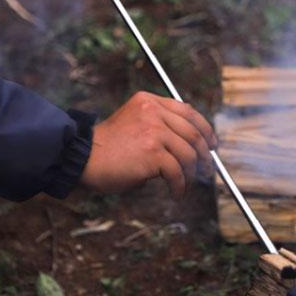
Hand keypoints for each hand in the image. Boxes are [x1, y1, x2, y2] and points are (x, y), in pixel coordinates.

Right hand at [81, 92, 217, 199]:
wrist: (83, 158)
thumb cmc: (107, 147)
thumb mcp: (133, 122)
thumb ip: (158, 124)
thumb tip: (192, 143)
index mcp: (149, 101)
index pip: (187, 111)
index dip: (205, 128)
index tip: (212, 143)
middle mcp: (153, 112)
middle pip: (193, 132)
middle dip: (205, 154)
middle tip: (206, 168)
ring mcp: (154, 131)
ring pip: (188, 154)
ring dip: (191, 174)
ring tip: (185, 185)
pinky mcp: (152, 153)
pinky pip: (177, 172)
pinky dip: (180, 186)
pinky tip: (176, 193)